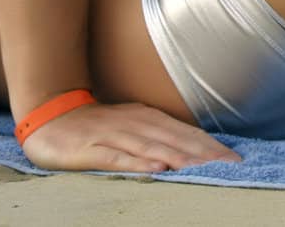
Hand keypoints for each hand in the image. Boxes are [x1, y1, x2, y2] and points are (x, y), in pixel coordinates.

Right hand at [20, 101, 240, 172]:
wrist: (49, 114)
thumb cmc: (95, 125)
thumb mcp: (131, 126)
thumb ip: (158, 136)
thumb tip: (191, 149)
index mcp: (147, 118)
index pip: (185, 133)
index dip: (211, 146)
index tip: (236, 159)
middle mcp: (135, 124)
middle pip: (175, 140)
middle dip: (204, 154)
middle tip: (231, 166)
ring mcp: (113, 135)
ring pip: (152, 147)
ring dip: (180, 158)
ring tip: (204, 168)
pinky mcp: (91, 149)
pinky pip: (117, 157)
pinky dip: (138, 163)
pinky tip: (156, 170)